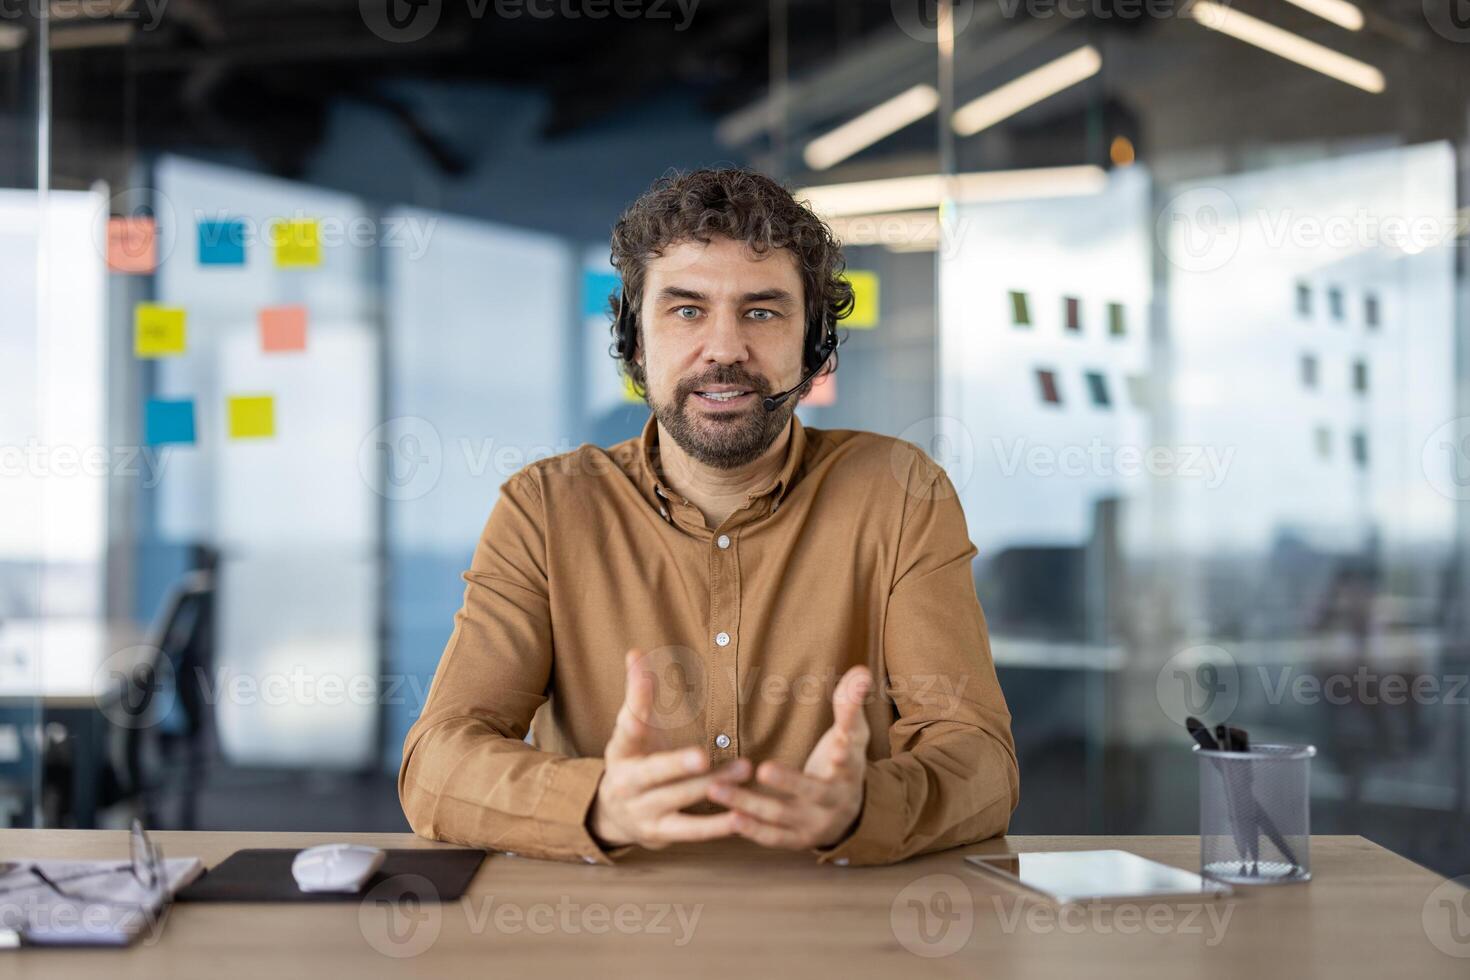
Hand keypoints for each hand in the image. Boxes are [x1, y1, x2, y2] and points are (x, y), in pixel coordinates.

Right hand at [589, 649, 748, 849]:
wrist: (614, 814)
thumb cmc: (634, 759)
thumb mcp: (632, 728)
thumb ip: (638, 693)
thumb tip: (635, 651)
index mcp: (620, 751)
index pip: (627, 730)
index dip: (635, 712)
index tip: (640, 701)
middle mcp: (626, 783)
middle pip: (653, 773)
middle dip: (677, 765)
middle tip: (703, 756)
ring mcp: (643, 812)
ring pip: (678, 800)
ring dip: (711, 787)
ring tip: (744, 769)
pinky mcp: (661, 834)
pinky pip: (691, 831)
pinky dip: (716, 826)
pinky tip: (741, 816)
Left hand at [707, 665, 872, 849]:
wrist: (850, 813)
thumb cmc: (844, 761)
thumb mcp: (853, 733)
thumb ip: (851, 703)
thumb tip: (861, 671)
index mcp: (849, 771)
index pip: (850, 759)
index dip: (845, 752)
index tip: (839, 745)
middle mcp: (834, 801)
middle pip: (812, 792)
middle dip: (789, 781)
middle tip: (763, 768)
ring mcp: (814, 823)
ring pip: (782, 815)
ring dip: (750, 804)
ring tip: (717, 790)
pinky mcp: (796, 839)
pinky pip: (773, 837)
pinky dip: (752, 830)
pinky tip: (729, 818)